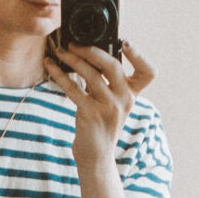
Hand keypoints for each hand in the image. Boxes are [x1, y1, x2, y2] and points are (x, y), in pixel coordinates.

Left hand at [44, 39, 154, 168]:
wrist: (96, 154)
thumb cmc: (101, 123)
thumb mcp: (111, 101)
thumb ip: (107, 81)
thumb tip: (88, 52)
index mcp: (132, 94)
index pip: (148, 72)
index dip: (139, 55)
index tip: (124, 42)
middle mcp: (125, 100)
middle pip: (113, 66)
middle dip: (92, 51)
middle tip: (75, 44)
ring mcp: (109, 107)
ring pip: (91, 75)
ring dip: (73, 60)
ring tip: (61, 51)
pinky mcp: (91, 114)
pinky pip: (74, 88)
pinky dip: (59, 74)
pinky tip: (50, 66)